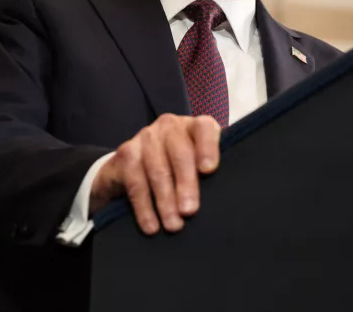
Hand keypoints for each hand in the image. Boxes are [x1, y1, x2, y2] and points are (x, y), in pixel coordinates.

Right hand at [90, 114, 220, 233]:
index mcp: (193, 126)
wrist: (135, 164)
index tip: (209, 170)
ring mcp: (146, 137)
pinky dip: (144, 208)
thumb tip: (226, 197)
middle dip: (186, 184)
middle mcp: (170, 126)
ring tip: (174, 225)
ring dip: (165, 201)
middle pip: (180, 153)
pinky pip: (136, 183)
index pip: (204, 128)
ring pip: (157, 170)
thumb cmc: (178, 166)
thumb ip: (209, 172)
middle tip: (190, 211)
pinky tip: (152, 225)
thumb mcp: (197, 164)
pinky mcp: (126, 153)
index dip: (208, 147)